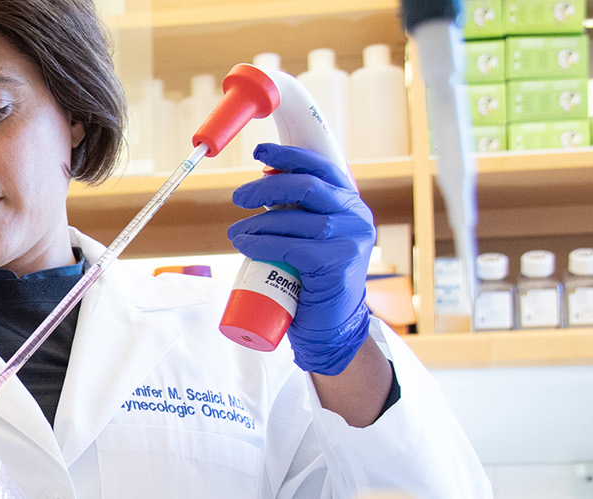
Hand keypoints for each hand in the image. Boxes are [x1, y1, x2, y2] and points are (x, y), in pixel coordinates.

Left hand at [227, 144, 375, 375]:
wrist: (330, 324)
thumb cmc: (313, 277)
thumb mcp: (310, 236)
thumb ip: (298, 211)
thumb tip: (261, 185)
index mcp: (350, 203)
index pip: (322, 167)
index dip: (289, 156)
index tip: (259, 153)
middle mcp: (356, 217)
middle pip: (307, 187)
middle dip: (266, 188)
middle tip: (238, 198)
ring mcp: (350, 241)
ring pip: (295, 220)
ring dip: (258, 223)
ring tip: (236, 232)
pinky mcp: (337, 264)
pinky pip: (291, 247)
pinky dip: (262, 244)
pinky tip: (245, 244)